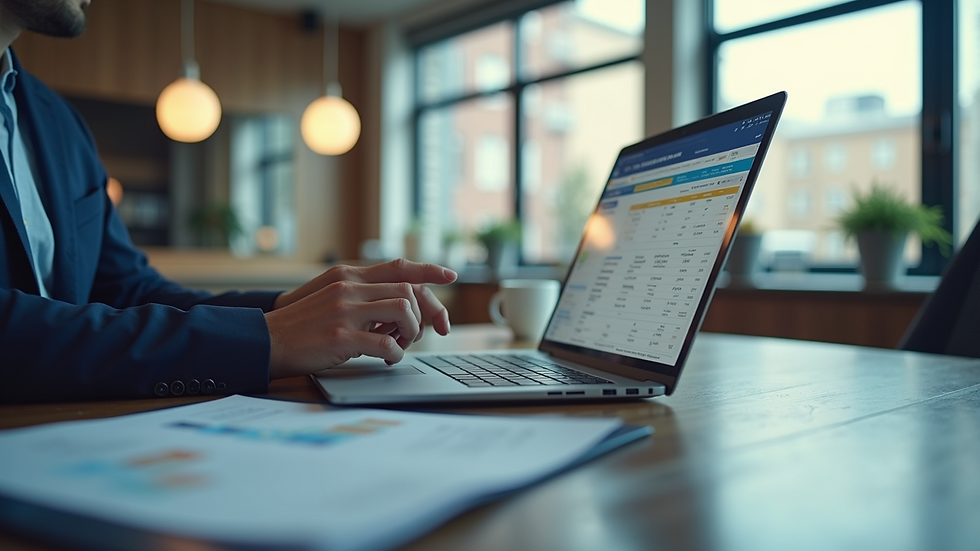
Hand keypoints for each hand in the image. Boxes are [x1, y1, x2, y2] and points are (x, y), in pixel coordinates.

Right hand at [265, 259, 456, 377]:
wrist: (265, 341)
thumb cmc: (302, 326)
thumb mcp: (330, 299)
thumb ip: (361, 296)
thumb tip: (398, 307)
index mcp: (348, 276)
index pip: (398, 266)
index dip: (428, 270)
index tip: (450, 276)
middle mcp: (349, 288)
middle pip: (409, 290)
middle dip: (427, 313)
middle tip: (429, 332)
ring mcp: (345, 311)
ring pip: (404, 311)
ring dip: (412, 332)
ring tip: (401, 344)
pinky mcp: (341, 337)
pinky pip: (387, 342)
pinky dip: (396, 353)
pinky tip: (388, 358)